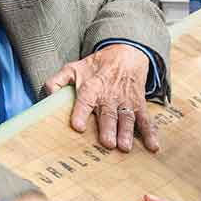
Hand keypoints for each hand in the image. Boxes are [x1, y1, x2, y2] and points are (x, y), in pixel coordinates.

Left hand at [44, 44, 158, 152]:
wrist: (126, 53)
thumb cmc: (96, 66)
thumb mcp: (73, 68)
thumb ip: (57, 81)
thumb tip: (46, 93)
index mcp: (92, 87)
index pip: (85, 100)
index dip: (81, 112)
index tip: (78, 126)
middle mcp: (109, 96)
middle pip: (108, 114)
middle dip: (108, 128)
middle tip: (107, 143)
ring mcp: (126, 101)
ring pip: (126, 118)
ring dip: (126, 132)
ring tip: (124, 147)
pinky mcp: (138, 105)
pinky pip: (145, 120)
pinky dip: (150, 133)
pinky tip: (153, 146)